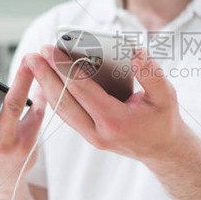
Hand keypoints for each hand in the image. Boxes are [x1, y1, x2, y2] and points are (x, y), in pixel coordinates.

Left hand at [25, 46, 192, 164]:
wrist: (162, 150)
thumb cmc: (163, 119)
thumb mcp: (166, 96)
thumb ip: (151, 73)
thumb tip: (136, 52)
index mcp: (115, 122)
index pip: (82, 91)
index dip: (65, 69)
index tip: (52, 49)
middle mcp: (98, 132)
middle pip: (64, 101)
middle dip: (46, 76)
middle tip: (33, 53)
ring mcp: (90, 136)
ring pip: (61, 109)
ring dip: (45, 85)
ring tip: (34, 62)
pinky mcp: (87, 133)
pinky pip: (66, 113)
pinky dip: (54, 95)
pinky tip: (45, 78)